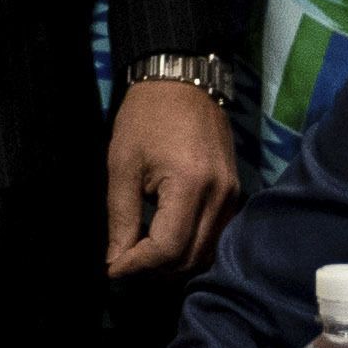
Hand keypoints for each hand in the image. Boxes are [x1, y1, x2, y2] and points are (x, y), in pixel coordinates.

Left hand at [102, 77, 239, 280]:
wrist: (182, 79)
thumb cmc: (146, 117)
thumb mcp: (123, 165)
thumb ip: (121, 218)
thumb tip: (116, 262)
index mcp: (191, 186)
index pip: (168, 248)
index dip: (138, 265)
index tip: (113, 267)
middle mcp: (220, 196)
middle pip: (190, 257)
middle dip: (155, 268)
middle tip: (125, 260)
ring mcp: (232, 195)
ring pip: (206, 252)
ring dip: (174, 261)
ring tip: (143, 251)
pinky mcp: (234, 192)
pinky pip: (215, 235)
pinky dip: (191, 246)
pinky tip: (167, 238)